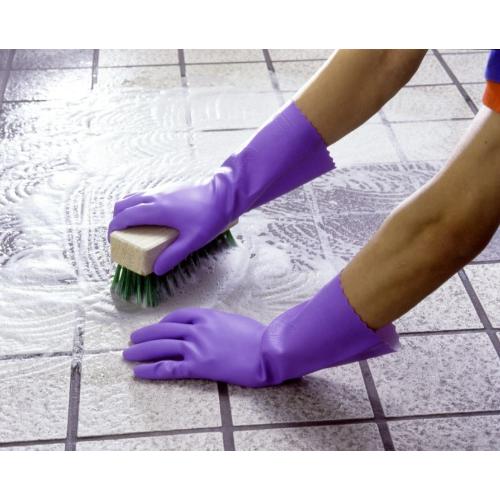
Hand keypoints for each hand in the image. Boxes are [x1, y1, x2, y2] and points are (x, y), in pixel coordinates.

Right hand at [108, 102, 334, 274]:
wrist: (224, 194)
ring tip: (135, 229)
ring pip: (132, 197)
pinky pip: (144, 195)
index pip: (124, 217)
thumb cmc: (209, 216)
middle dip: (117, 220)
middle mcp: (153, 197)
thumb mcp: (193, 241)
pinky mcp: (168, 189)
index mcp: (155, 209)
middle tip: (123, 236)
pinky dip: (138, 205)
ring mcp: (160, 190)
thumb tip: (156, 269)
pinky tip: (152, 218)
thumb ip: (173, 255)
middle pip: (122, 204)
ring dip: (127, 211)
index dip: (113, 229)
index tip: (113, 241)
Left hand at [123, 308, 268, 386]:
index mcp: (207, 315)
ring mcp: (196, 347)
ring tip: (127, 354)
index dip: (163, 323)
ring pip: (161, 348)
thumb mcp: (234, 321)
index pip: (177, 317)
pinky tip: (139, 372)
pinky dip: (151, 370)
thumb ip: (217, 323)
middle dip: (145, 335)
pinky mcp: (199, 367)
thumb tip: (210, 328)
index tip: (156, 327)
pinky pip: (168, 368)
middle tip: (132, 339)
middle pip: (163, 330)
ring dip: (141, 351)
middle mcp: (197, 329)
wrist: (267, 351)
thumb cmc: (257, 336)